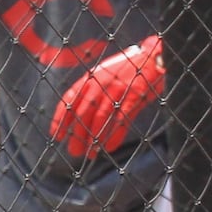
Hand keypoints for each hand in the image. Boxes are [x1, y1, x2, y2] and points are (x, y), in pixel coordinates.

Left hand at [51, 35, 164, 157]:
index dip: (61, 119)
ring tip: (91, 153)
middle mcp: (100, 83)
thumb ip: (94, 90)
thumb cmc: (131, 67)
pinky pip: (120, 121)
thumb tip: (84, 115)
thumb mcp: (106, 73)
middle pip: (83, 113)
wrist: (154, 57)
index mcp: (91, 77)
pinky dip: (113, 136)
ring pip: (99, 119)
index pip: (70, 100)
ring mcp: (117, 90)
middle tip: (74, 151)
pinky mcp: (133, 97)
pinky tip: (109, 147)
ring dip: (94, 139)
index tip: (57, 135)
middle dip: (77, 135)